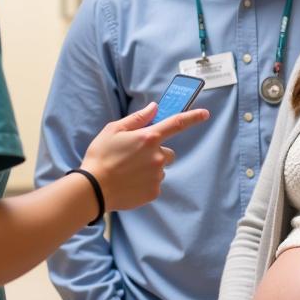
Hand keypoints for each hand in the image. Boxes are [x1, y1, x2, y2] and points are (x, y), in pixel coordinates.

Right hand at [81, 103, 208, 211]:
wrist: (93, 189)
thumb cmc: (100, 156)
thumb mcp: (113, 130)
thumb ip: (137, 119)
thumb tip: (154, 108)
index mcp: (149, 138)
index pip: (176, 124)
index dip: (193, 117)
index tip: (205, 114)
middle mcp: (157, 156)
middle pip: (167, 152)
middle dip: (156, 153)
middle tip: (135, 157)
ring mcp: (157, 176)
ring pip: (159, 169)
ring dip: (149, 169)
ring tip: (128, 172)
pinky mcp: (154, 191)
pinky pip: (154, 183)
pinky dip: (145, 182)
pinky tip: (129, 182)